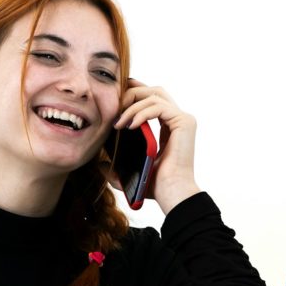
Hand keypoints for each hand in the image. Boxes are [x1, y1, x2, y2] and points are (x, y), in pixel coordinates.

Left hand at [113, 78, 200, 213]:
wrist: (170, 193)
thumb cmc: (156, 186)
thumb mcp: (132, 171)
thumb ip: (118, 166)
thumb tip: (100, 164)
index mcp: (169, 127)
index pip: (152, 99)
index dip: (134, 93)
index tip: (115, 97)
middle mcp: (178, 119)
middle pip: (154, 91)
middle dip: (132, 93)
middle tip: (114, 105)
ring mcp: (183, 119)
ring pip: (154, 96)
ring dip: (132, 106)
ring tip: (118, 124)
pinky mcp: (184, 122)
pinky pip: (158, 107)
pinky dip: (141, 113)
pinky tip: (130, 126)